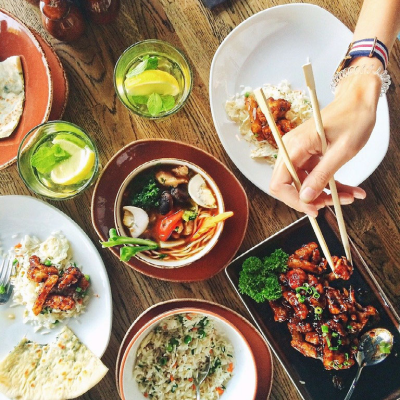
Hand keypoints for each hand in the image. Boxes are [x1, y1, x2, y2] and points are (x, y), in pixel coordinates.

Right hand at [270, 61, 381, 216]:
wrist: (359, 99)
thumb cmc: (354, 118)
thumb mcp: (342, 151)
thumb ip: (322, 176)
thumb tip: (306, 198)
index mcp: (295, 146)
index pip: (279, 183)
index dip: (293, 200)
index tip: (313, 209)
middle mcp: (291, 149)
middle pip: (290, 185)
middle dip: (311, 199)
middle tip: (333, 204)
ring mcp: (298, 151)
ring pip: (304, 183)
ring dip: (324, 194)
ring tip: (349, 196)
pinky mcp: (307, 153)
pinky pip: (313, 175)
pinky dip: (329, 184)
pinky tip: (348, 189)